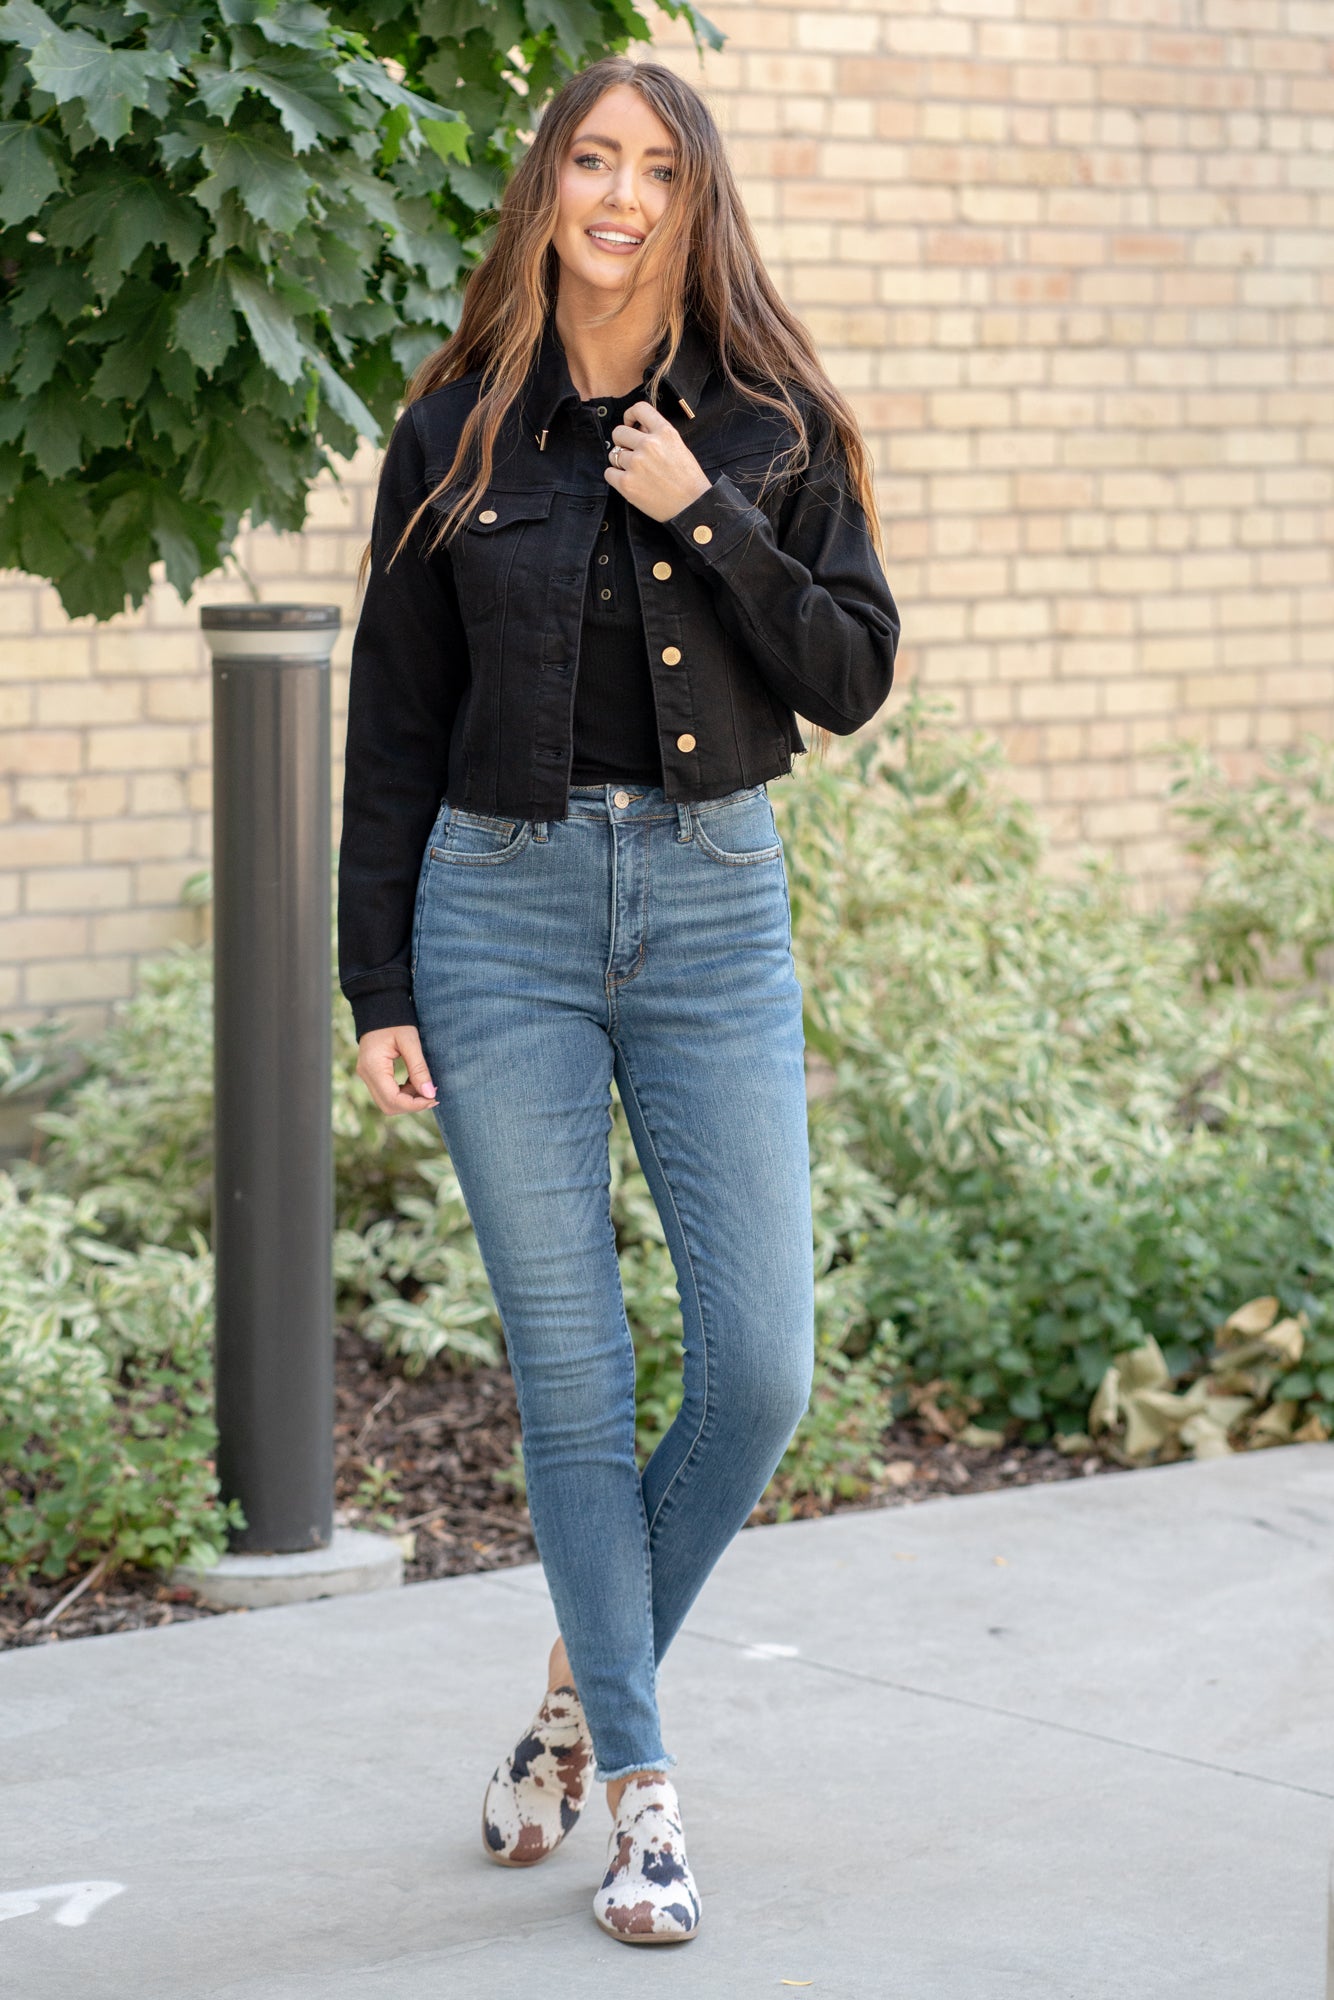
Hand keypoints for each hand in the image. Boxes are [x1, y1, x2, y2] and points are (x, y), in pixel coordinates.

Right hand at [357, 1023, 436, 1115]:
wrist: (379, 1005)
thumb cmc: (395, 1020)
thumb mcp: (410, 1042)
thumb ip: (419, 1068)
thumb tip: (429, 1094)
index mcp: (373, 1067)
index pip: (393, 1100)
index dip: (415, 1105)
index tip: (434, 1098)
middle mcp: (366, 1074)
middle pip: (388, 1106)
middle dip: (412, 1105)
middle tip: (432, 1094)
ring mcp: (367, 1075)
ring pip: (387, 1101)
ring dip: (408, 1099)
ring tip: (426, 1086)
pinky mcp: (371, 1073)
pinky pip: (386, 1092)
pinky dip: (403, 1093)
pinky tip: (416, 1082)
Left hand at [604, 402, 711, 522]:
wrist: (693, 507)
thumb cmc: (688, 480)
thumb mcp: (679, 447)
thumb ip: (658, 435)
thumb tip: (635, 429)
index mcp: (665, 432)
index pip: (639, 408)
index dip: (630, 416)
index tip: (631, 425)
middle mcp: (649, 444)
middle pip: (619, 432)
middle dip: (623, 442)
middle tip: (632, 454)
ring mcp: (636, 464)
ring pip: (613, 454)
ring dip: (621, 462)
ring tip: (635, 472)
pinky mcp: (627, 483)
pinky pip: (608, 473)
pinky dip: (615, 477)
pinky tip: (629, 482)